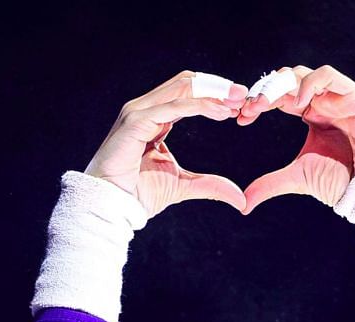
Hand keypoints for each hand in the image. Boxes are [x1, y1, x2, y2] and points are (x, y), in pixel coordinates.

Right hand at [83, 70, 249, 217]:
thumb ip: (210, 185)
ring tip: (235, 103)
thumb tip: (240, 198)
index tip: (241, 104)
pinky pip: (173, 106)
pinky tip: (220, 113)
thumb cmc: (138, 195)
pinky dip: (200, 106)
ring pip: (182, 88)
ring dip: (212, 92)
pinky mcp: (136, 121)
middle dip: (217, 87)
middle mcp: (146, 109)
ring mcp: (138, 112)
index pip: (188, 93)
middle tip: (243, 96)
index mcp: (155, 118)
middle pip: (186, 83)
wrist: (111, 206)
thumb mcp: (183, 186)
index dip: (215, 95)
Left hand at [235, 65, 354, 214]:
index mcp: (311, 114)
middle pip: (287, 81)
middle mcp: (323, 101)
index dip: (259, 102)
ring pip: (303, 74)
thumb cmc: (340, 183)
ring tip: (268, 105)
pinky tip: (297, 103)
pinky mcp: (354, 96)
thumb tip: (243, 204)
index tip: (240, 117)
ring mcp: (338, 97)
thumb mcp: (297, 178)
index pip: (279, 97)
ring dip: (281, 85)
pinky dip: (309, 83)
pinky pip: (328, 75)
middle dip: (264, 91)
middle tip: (250, 107)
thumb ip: (270, 184)